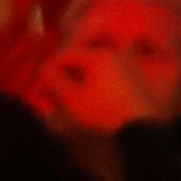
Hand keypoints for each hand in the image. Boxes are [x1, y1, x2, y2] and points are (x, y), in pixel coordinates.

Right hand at [38, 15, 180, 138]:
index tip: (42, 88)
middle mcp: (115, 55)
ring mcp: (128, 66)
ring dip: (79, 79)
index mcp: (99, 55)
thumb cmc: (102, 110)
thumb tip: (46, 69)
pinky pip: (109, 76)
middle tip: (53, 93)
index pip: (66, 55)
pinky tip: (89, 100)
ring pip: (95, 68)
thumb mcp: (71, 97)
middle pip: (81, 60)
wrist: (139, 125)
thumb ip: (54, 80)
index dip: (50, 70)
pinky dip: (95, 84)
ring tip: (69, 97)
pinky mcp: (135, 80)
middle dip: (64, 74)